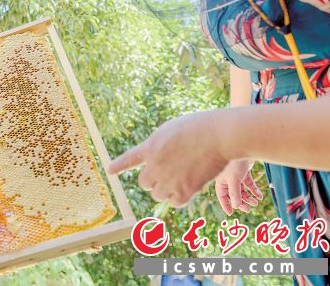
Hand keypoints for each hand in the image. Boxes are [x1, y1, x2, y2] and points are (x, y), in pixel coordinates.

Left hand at [108, 111, 230, 206]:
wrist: (219, 135)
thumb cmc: (201, 128)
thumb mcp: (172, 130)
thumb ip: (161, 145)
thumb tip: (159, 158)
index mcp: (151, 146)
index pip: (130, 158)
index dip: (119, 165)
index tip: (110, 171)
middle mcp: (155, 164)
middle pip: (145, 183)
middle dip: (154, 181)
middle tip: (170, 175)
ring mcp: (168, 178)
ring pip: (158, 194)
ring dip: (167, 190)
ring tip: (182, 179)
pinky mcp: (183, 190)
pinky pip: (174, 202)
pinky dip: (180, 198)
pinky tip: (190, 187)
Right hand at [215, 159, 263, 214]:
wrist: (244, 146)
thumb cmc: (235, 162)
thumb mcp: (234, 179)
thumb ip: (235, 193)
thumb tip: (236, 206)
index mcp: (221, 181)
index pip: (222, 196)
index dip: (226, 205)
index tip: (231, 214)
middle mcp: (227, 179)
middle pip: (233, 194)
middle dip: (241, 203)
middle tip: (249, 210)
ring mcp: (236, 175)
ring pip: (242, 190)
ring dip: (248, 197)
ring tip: (256, 203)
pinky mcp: (244, 172)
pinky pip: (249, 184)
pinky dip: (254, 190)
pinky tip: (260, 196)